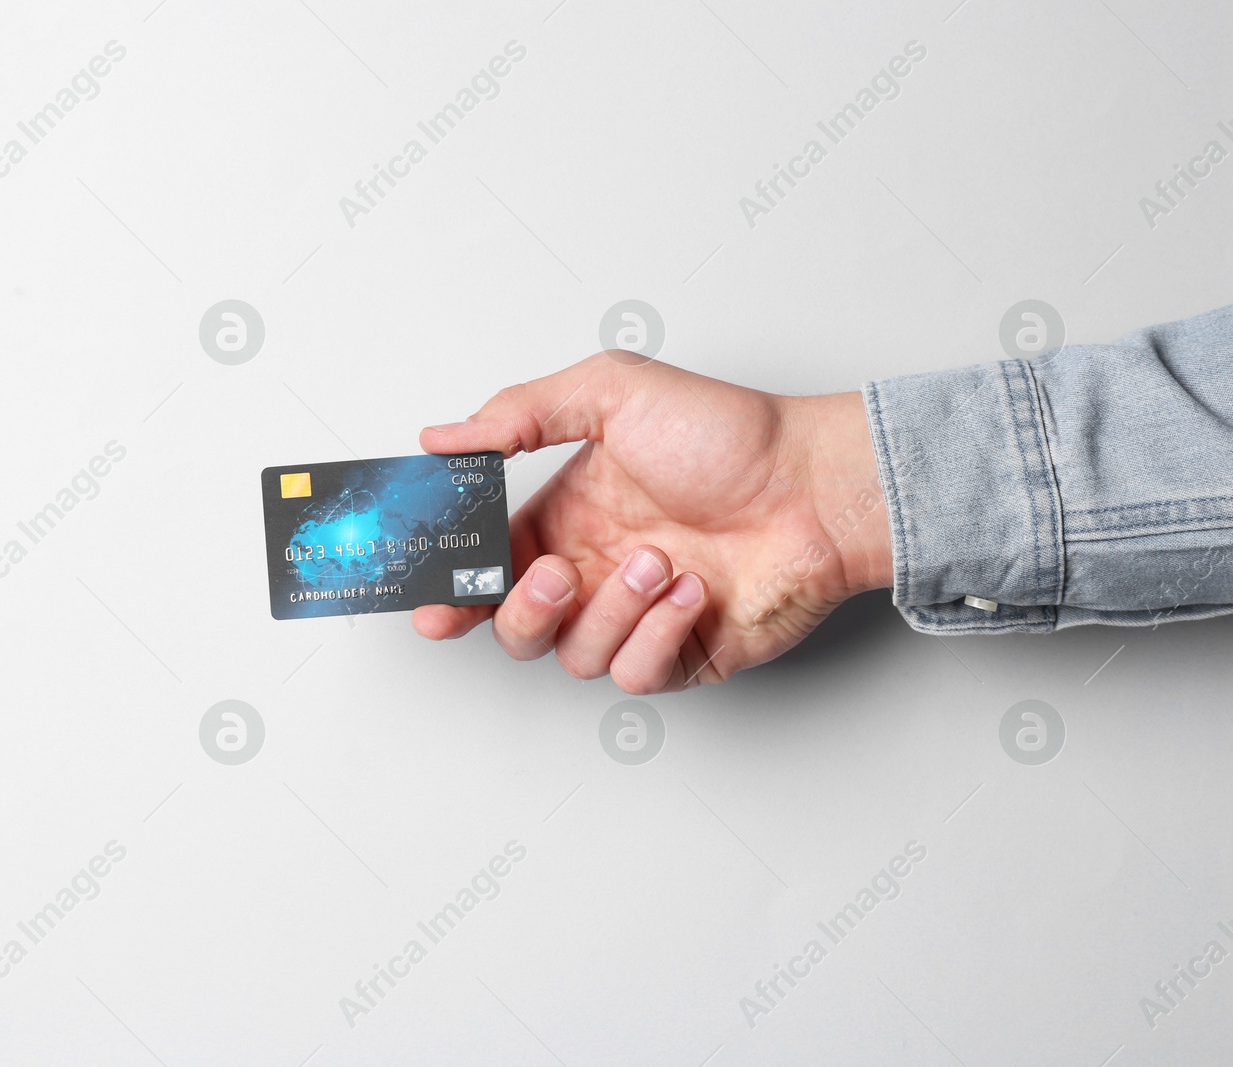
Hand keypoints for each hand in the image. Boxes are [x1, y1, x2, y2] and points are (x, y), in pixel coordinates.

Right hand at [414, 352, 893, 690]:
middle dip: (522, 611)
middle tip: (555, 576)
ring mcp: (634, 618)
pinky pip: (634, 674)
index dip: (451, 590)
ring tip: (659, 561)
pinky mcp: (680, 655)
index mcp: (563, 518)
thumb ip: (520, 413)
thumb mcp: (613, 394)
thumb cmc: (731, 437)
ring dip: (611, 611)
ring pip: (573, 655)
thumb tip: (441, 439)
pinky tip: (693, 592)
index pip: (485, 567)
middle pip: (514, 628)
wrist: (819, 485)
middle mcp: (592, 573)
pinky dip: (657, 636)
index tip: (431, 599)